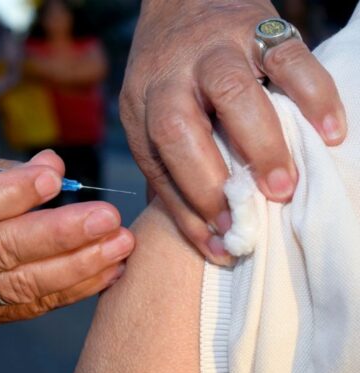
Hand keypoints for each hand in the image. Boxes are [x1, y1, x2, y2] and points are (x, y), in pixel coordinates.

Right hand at [0, 150, 133, 325]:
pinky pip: (32, 305)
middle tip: (108, 218)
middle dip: (61, 234)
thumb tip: (55, 165)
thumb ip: (2, 172)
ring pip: (22, 284)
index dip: (11, 194)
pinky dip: (74, 288)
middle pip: (0, 250)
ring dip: (78, 265)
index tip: (54, 178)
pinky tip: (109, 270)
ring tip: (120, 245)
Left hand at [121, 0, 345, 263]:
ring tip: (283, 187)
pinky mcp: (255, 26)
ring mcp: (212, 50)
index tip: (219, 248)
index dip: (187, 213)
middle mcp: (170, 77)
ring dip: (259, 145)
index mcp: (141, 106)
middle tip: (244, 219)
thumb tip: (197, 228)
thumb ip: (167, 161)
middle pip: (179, 131)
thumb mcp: (150, 111)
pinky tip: (330, 132)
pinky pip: (288, 57)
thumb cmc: (169, 70)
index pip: (158, 165)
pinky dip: (313, 95)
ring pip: (232, 93)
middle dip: (211, 183)